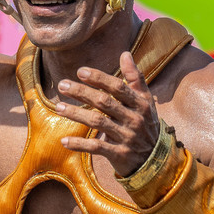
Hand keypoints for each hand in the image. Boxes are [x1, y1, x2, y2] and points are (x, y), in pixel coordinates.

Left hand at [54, 51, 160, 176]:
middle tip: (62, 85)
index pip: (118, 87)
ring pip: (98, 122)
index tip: (80, 72)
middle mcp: (134, 119)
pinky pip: (96, 147)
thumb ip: (135, 78)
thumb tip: (125, 53)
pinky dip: (80, 144)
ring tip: (58, 107)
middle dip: (82, 92)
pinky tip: (64, 141)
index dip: (99, 78)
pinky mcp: (119, 154)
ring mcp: (127, 137)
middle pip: (104, 102)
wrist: (155, 159)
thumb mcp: (145, 101)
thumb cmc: (145, 124)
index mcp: (140, 103)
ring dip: (76, 114)